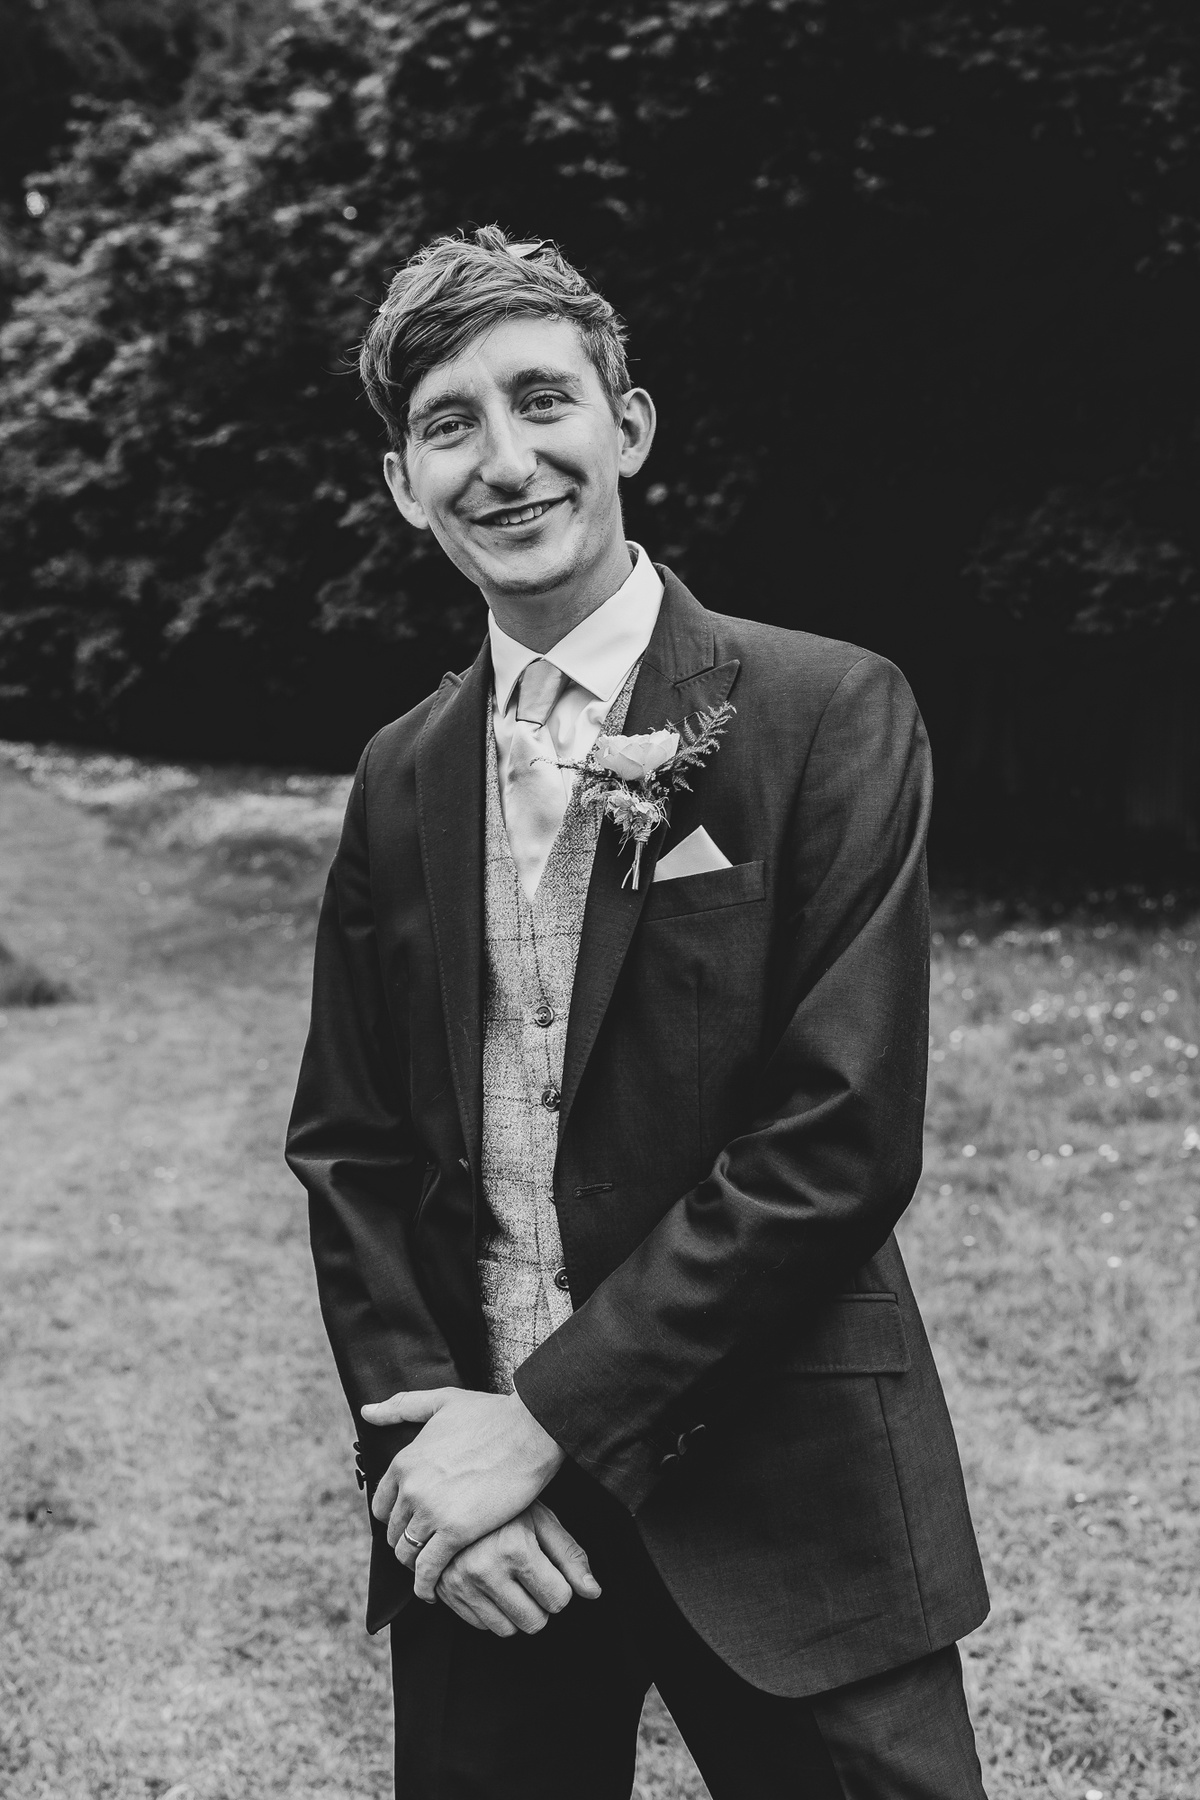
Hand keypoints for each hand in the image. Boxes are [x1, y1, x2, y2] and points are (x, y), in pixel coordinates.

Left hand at [362, 1386, 565, 1599]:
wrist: (530, 1431)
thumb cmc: (492, 1414)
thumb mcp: (442, 1401)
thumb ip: (401, 1407)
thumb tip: (367, 1411)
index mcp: (405, 1460)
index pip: (381, 1505)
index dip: (394, 1518)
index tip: (411, 1524)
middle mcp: (410, 1487)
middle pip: (393, 1532)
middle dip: (406, 1542)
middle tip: (425, 1550)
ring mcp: (431, 1511)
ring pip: (407, 1554)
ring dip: (416, 1566)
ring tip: (431, 1571)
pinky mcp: (455, 1532)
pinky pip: (428, 1570)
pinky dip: (426, 1586)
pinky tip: (433, 1592)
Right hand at [435, 1501, 600, 1636]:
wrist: (456, 1496)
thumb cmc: (507, 1509)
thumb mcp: (543, 1521)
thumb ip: (570, 1557)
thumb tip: (593, 1592)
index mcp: (515, 1547)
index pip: (559, 1600)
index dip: (560, 1587)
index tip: (550, 1570)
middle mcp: (485, 1568)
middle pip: (534, 1622)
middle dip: (540, 1604)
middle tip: (531, 1577)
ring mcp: (461, 1582)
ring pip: (507, 1630)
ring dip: (515, 1611)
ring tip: (510, 1579)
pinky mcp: (445, 1592)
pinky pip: (481, 1626)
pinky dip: (491, 1611)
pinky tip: (490, 1583)